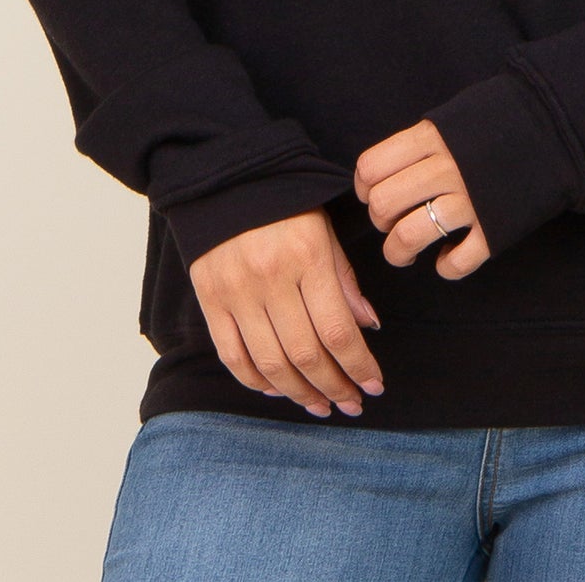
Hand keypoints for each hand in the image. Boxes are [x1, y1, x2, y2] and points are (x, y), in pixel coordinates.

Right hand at [188, 208, 385, 416]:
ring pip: (271, 363)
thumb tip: (367, 327)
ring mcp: (237, 292)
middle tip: (352, 403)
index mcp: (307, 256)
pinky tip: (279, 389)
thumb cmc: (285, 203)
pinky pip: (233, 356)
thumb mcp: (325, 229)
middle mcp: (271, 278)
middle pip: (307, 353)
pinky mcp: (210, 300)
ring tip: (321, 404)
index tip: (374, 385)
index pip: (338, 329)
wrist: (226, 179)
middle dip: (334, 386)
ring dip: (300, 393)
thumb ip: (344, 280)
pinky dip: (256, 381)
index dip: (359, 366)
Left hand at [355, 118, 490, 278]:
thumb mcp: (449, 120)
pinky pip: (456, 263)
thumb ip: (416, 144)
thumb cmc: (494, 122)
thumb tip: (378, 176)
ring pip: (408, 236)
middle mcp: (445, 168)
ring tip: (406, 252)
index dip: (363, 187)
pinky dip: (446, 268)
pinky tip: (447, 259)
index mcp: (431, 137)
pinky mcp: (494, 229)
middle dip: (380, 222)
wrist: (553, 127)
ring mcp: (470, 200)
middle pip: (382, 205)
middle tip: (392, 222)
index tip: (371, 194)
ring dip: (398, 252)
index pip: (370, 168)